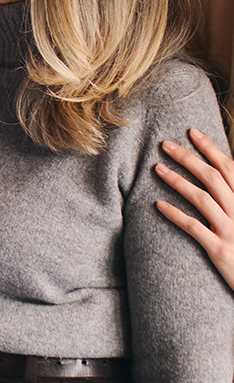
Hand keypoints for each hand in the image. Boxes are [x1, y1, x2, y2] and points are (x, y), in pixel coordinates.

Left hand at [155, 127, 233, 288]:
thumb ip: (232, 194)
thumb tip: (223, 177)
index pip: (229, 168)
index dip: (211, 148)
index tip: (192, 132)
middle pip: (212, 177)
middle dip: (188, 158)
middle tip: (165, 144)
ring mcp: (232, 230)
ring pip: (201, 198)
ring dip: (177, 180)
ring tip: (156, 168)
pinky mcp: (220, 250)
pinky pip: (194, 228)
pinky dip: (175, 214)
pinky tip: (157, 205)